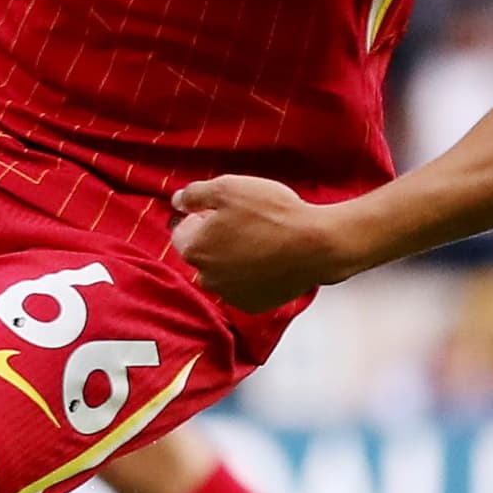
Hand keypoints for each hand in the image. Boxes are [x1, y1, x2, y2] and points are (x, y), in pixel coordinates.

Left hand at [169, 174, 354, 311]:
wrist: (316, 244)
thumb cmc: (272, 214)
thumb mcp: (228, 188)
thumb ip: (195, 194)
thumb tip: (177, 201)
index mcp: (194, 250)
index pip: (182, 232)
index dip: (200, 217)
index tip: (222, 211)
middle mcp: (206, 278)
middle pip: (202, 254)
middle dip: (215, 239)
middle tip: (244, 223)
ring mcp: (230, 294)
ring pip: (222, 272)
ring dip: (232, 259)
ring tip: (260, 240)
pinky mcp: (253, 304)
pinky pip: (243, 287)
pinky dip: (250, 276)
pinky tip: (268, 259)